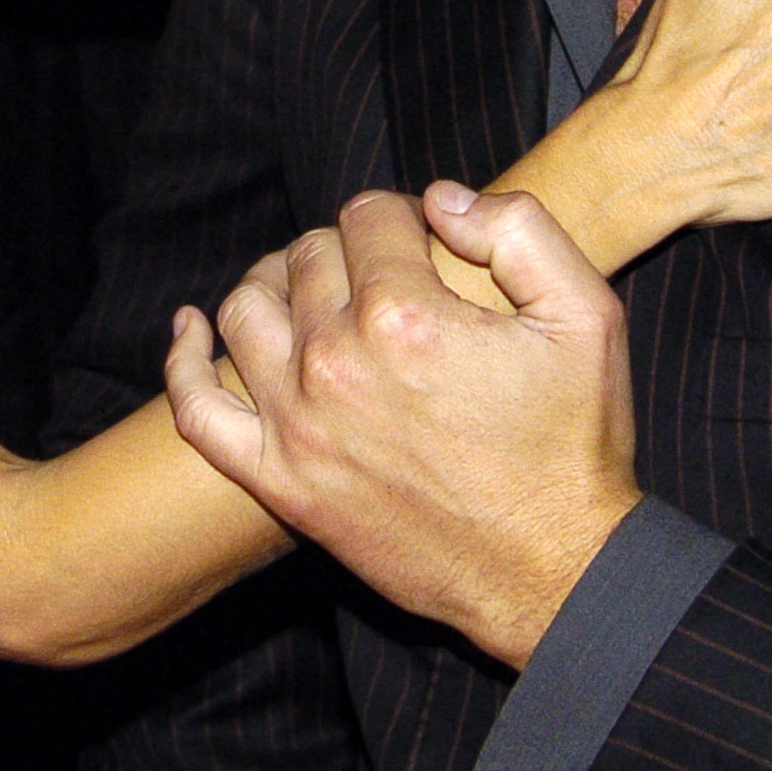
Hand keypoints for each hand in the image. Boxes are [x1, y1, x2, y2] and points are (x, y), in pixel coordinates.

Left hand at [167, 186, 637, 667]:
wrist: (554, 571)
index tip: (421, 245)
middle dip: (344, 251)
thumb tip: (440, 199)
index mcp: (406, 315)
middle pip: (307, 256)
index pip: (365, 216)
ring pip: (246, 310)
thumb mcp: (587, 316)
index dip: (397, 218)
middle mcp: (337, 362)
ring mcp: (299, 425)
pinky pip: (198, 409)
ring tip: (308, 292)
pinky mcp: (281, 481)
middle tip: (380, 277)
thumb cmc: (571, 445)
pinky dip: (184, 360)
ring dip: (273, 285)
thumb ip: (518, 228)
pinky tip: (192, 329)